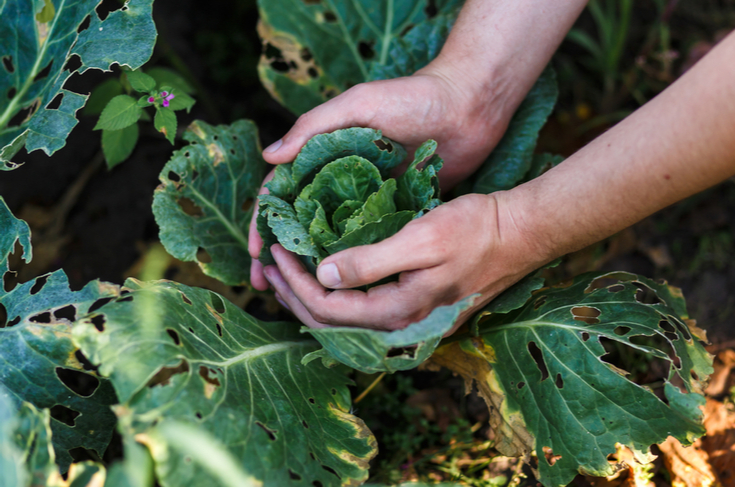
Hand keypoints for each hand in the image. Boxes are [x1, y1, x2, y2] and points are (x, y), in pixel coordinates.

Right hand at [249, 66, 513, 289]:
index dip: (265, 223)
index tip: (257, 256)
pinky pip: (369, 240)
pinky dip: (353, 262)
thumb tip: (269, 156)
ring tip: (301, 296)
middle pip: (299, 222)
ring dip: (313, 265)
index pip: (282, 193)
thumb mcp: (361, 103)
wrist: (467, 107)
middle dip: (282, 254)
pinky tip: (345, 287)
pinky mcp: (396, 210)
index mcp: (322, 154)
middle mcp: (339, 180)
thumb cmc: (412, 97)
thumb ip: (316, 126)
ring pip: (331, 237)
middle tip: (268, 286)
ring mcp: (367, 198)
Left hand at [260, 192, 550, 331]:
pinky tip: (328, 275)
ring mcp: (412, 319)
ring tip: (288, 272)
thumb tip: (324, 274)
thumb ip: (371, 262)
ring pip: (346, 319)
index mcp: (398, 312)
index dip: (296, 283)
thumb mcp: (421, 240)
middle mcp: (402, 325)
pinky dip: (337, 293)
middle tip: (270, 264)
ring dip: (313, 296)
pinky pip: (364, 309)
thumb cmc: (474, 230)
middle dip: (295, 294)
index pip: (329, 309)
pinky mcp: (418, 305)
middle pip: (333, 323)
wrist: (519, 234)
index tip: (276, 251)